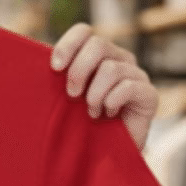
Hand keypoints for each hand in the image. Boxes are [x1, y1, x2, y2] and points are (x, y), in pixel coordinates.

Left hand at [50, 23, 154, 147]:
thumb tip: (36, 57)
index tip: (55, 67)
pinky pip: (128, 87)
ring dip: (95, 94)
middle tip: (72, 95)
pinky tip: (108, 115)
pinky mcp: (149, 94)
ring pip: (111, 68)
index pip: (85, 31)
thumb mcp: (66, 95)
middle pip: (98, 44)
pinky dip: (111, 102)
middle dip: (79, 71)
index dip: (68, 45)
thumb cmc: (82, 123)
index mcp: (99, 54)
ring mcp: (137, 75)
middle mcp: (120, 59)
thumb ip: (60, 75)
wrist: (106, 154)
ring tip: (92, 111)